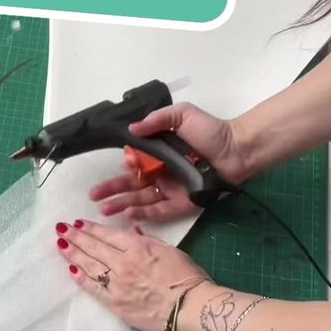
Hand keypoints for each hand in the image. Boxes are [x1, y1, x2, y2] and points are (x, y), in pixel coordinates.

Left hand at [54, 218, 211, 330]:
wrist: (190, 308)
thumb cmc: (187, 278)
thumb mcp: (170, 250)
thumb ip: (148, 240)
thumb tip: (132, 231)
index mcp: (138, 247)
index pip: (108, 235)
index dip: (91, 228)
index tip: (78, 223)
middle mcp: (123, 263)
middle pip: (94, 247)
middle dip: (75, 236)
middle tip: (61, 229)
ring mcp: (117, 285)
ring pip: (90, 265)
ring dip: (73, 254)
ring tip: (61, 245)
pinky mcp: (115, 304)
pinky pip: (94, 289)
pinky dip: (81, 278)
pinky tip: (71, 270)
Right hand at [89, 102, 249, 222]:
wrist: (237, 149)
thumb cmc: (211, 131)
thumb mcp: (182, 115)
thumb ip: (156, 120)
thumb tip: (131, 129)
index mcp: (160, 154)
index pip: (135, 163)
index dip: (125, 165)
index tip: (122, 164)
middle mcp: (163, 173)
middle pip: (132, 184)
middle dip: (112, 190)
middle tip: (93, 196)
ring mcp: (171, 190)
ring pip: (141, 200)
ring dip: (121, 204)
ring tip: (103, 210)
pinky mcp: (182, 204)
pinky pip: (159, 211)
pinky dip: (143, 214)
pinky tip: (128, 215)